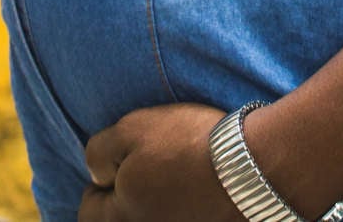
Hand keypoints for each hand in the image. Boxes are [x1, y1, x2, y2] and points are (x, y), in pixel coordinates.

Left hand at [79, 103, 245, 221]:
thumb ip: (99, 152)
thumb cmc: (189, 145)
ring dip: (156, 209)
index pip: (88, 211)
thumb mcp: (131, 130)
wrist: (254, 165)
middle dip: (123, 204)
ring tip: (171, 185)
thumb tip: (97, 173)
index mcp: (120, 217)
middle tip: (142, 178)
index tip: (115, 168)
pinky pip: (184, 221)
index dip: (98, 186)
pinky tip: (196, 196)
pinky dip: (184, 212)